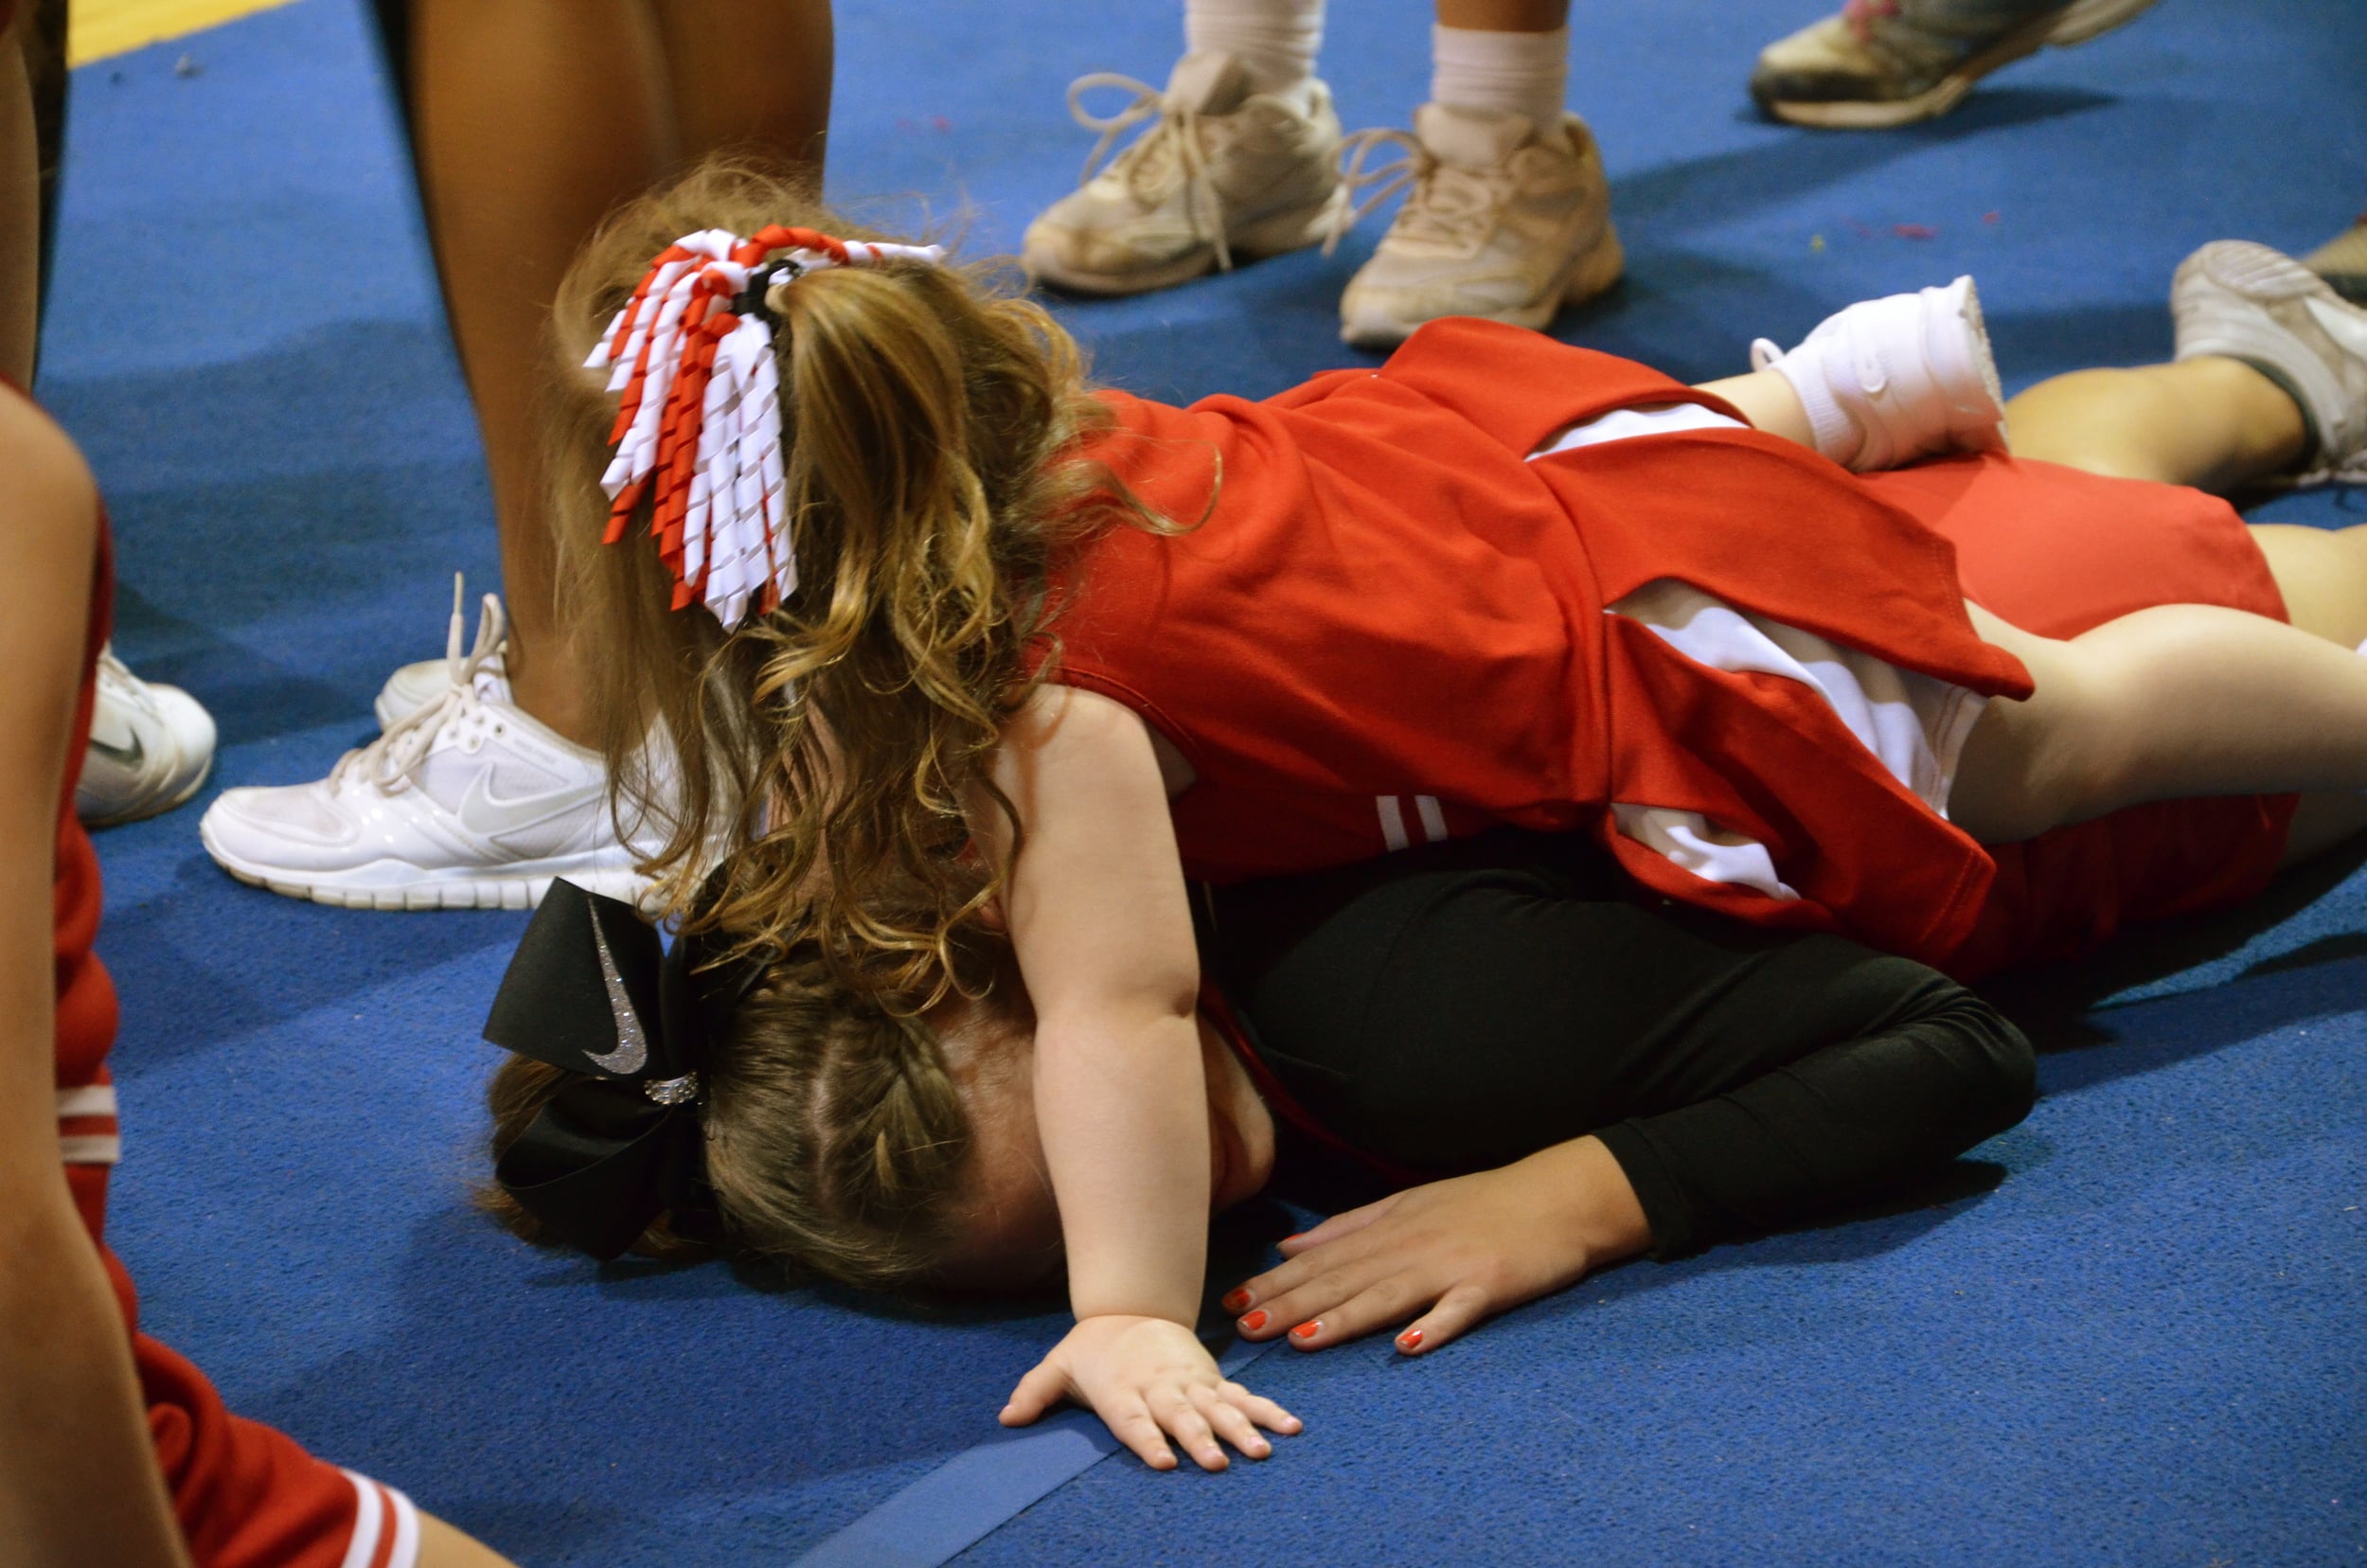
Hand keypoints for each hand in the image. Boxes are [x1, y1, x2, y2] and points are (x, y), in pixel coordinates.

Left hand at [1000, 1314, 1300, 1471]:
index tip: (1164, 1461)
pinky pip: (1243, 1398)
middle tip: (1220, 1463)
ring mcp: (1191, 1384)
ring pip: (1219, 1408)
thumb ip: (1035, 1392)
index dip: (1148, 1440)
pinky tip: (1291, 1428)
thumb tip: (1005, 1418)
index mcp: (1123, 1390)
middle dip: (1201, 1440)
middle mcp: (1160, 1388)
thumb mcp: (1059, 1365)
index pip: (1134, 1421)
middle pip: (1182, 1417)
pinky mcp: (1212, 1381)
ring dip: (1242, 1430)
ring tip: (1265, 1451)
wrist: (1131, 1306)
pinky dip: (1267, 1412)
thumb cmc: (1093, 1348)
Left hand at [1222, 1136, 1651, 1355]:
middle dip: (1290, 1303)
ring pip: (1387, 1295)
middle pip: (1342, 1279)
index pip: (1320, 1260)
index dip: (1274, 1282)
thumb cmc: (1479, 1203)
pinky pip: (1457, 1309)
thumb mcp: (1406, 1205)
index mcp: (1387, 1230)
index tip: (1230, 1303)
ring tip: (1301, 1338)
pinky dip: (1432, 1327)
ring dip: (1343, 1317)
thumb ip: (1347, 1229)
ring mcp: (1449, 1267)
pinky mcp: (1489, 1285)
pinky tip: (1406, 1348)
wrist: (1555, 1196)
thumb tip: (1288, 1248)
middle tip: (1245, 1327)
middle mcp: (1409, 1247)